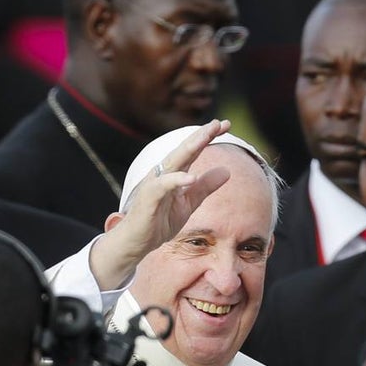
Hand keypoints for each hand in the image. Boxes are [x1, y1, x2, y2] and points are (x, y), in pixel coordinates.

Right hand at [90, 119, 233, 289]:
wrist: (138, 242)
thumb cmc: (160, 220)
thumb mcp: (189, 202)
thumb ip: (205, 187)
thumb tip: (227, 171)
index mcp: (173, 173)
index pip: (193, 151)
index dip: (208, 136)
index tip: (227, 124)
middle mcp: (163, 173)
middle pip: (184, 150)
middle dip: (201, 135)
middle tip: (219, 123)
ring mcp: (154, 184)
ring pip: (173, 161)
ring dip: (190, 148)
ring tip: (207, 136)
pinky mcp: (148, 198)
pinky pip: (162, 186)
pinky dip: (176, 180)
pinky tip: (191, 177)